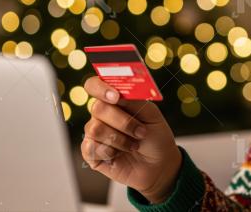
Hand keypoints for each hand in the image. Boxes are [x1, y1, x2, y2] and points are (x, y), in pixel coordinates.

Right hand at [81, 76, 181, 203]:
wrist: (159, 164)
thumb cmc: (155, 136)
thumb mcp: (151, 114)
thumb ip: (133, 101)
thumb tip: (117, 93)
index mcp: (113, 100)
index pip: (94, 85)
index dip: (101, 88)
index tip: (116, 97)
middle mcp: (101, 115)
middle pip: (98, 108)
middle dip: (123, 122)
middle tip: (141, 132)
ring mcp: (94, 134)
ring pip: (95, 129)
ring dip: (120, 139)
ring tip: (134, 145)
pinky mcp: (91, 153)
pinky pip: (91, 148)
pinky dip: (110, 152)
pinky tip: (119, 155)